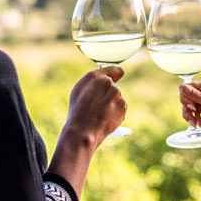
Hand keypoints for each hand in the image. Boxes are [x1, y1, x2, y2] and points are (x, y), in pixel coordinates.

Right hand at [48, 67, 125, 196]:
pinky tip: (106, 117)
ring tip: (100, 113)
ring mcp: (116, 94)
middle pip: (114, 85)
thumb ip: (93, 80)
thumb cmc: (78, 111)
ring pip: (117, 97)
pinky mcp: (123, 105)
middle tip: (97, 104)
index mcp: (95, 76)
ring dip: (112, 103)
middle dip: (108, 93)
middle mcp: (108, 82)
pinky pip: (121, 107)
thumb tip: (105, 77)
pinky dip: (116, 112)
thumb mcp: (79, 90)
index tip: (117, 76)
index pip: (115, 70)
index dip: (115, 74)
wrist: (83, 131)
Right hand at [180, 81, 200, 150]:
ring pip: (188, 108)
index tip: (192, 108)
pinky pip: (194, 114)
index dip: (185, 98)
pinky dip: (198, 121)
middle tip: (194, 121)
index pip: (186, 87)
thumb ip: (196, 96)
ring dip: (193, 118)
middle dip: (188, 111)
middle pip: (185, 98)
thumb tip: (182, 86)